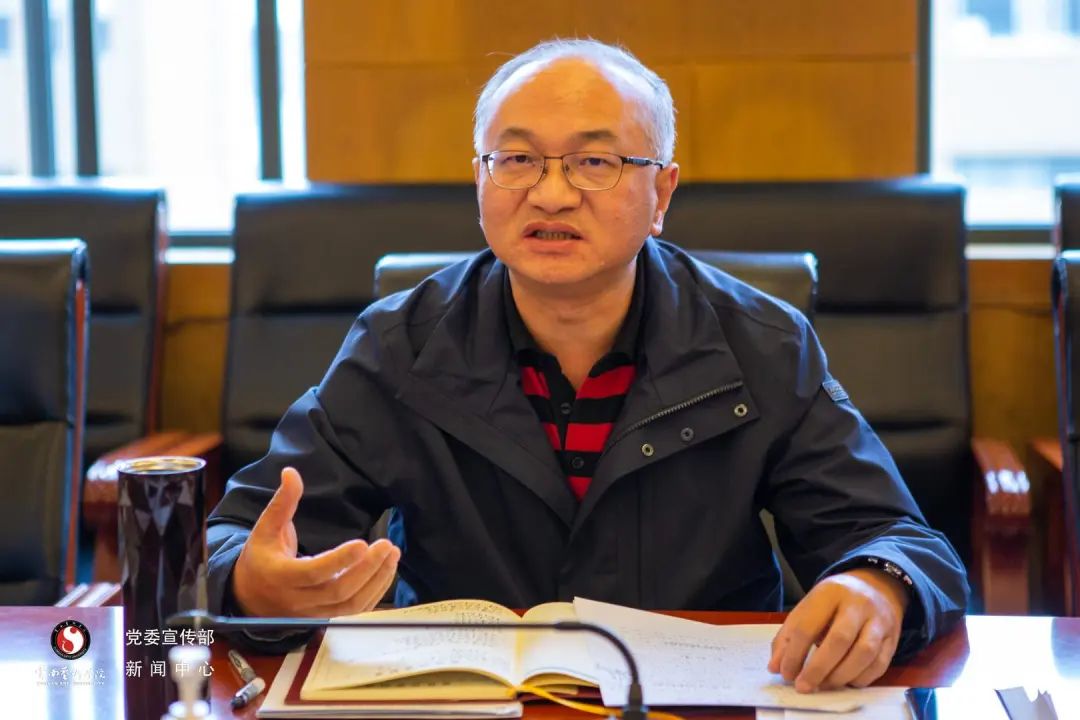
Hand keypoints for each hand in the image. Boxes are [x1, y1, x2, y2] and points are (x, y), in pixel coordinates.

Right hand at [232, 466, 400, 616]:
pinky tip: (387, 570)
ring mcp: (314, 613)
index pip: (313, 572)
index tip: (362, 543)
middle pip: (338, 591)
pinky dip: (376, 592)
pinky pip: (356, 610)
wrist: (250, 598)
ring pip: (351, 605)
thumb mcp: (265, 529)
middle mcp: (298, 600)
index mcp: (281, 576)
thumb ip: (282, 502)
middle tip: (387, 545)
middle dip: (367, 569)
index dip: (339, 561)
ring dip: (377, 581)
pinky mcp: (327, 617)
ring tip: (393, 555)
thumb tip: (291, 472)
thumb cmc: (261, 558)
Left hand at [768, 568, 908, 692]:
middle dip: (818, 668)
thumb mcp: (808, 608)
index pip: (808, 626)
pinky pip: (879, 664)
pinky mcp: (893, 638)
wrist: (876, 587)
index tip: (786, 674)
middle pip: (839, 639)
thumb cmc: (834, 602)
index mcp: (829, 593)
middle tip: (803, 686)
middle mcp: (857, 604)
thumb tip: (776, 667)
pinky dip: (860, 678)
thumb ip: (788, 636)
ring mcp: (879, 621)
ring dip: (840, 676)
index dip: (794, 654)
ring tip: (823, 686)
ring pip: (864, 653)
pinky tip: (845, 682)